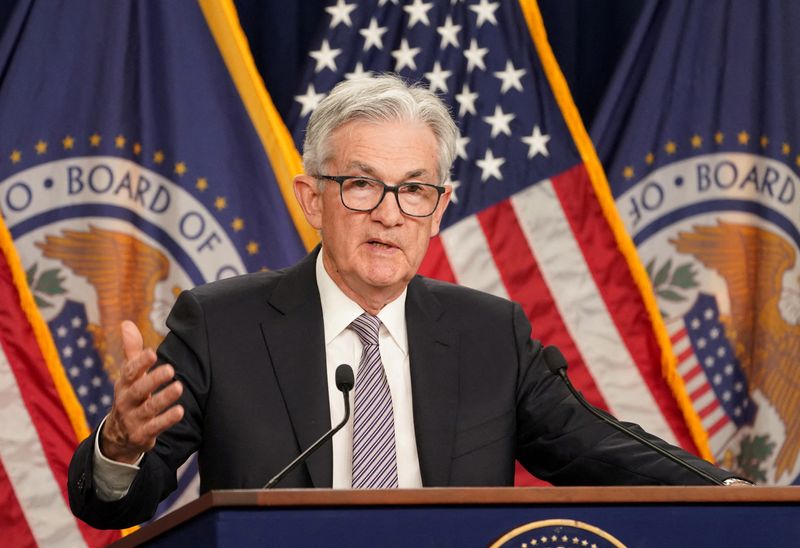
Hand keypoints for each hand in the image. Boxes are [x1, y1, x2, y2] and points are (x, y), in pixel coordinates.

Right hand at [99, 320, 183, 463]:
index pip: (130, 371)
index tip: (152, 352)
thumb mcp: (129, 376)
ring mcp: (132, 419)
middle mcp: (126, 401)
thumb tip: (126, 323)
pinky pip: (154, 428)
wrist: (118, 436)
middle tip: (170, 369)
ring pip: (148, 409)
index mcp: (124, 384)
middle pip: (138, 390)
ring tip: (179, 387)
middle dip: (152, 380)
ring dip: (163, 399)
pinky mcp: (140, 435)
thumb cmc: (130, 397)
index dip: (140, 362)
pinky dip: (166, 420)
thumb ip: (132, 351)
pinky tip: (180, 411)